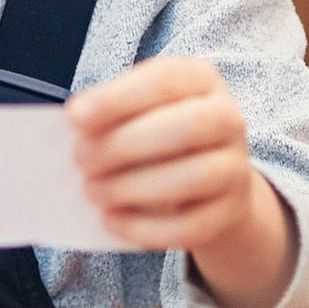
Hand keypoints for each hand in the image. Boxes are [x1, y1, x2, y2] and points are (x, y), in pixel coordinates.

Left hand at [66, 58, 296, 307]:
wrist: (212, 181)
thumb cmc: (160, 133)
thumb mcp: (139, 109)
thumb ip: (110, 113)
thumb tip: (73, 131)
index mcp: (200, 79)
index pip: (165, 80)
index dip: (118, 98)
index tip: (76, 116)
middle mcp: (228, 118)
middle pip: (185, 127)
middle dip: (125, 144)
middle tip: (81, 159)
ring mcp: (236, 168)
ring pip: (193, 177)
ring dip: (133, 187)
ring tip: (93, 191)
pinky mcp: (230, 213)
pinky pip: (191, 226)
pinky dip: (146, 228)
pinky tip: (112, 221)